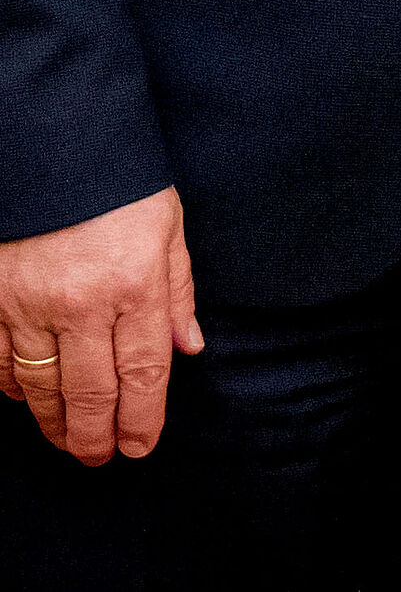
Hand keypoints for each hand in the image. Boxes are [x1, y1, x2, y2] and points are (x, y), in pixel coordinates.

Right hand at [0, 188, 202, 463]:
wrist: (55, 136)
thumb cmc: (119, 179)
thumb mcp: (167, 224)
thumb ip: (178, 290)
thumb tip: (188, 348)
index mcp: (135, 282)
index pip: (143, 373)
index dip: (143, 420)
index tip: (142, 446)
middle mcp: (82, 302)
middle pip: (90, 394)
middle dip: (98, 437)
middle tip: (102, 457)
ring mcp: (29, 304)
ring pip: (41, 389)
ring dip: (55, 423)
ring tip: (69, 440)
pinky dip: (12, 387)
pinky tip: (25, 397)